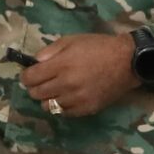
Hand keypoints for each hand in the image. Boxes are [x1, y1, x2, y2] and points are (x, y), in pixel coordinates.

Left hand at [23, 34, 142, 118]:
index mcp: (61, 65)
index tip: (28, 75)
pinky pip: (65, 113)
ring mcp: (77, 99)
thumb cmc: (98, 47)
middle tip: (40, 82)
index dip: (25, 77)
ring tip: (53, 90)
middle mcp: (67, 85)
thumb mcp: (72, 40)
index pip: (31, 78)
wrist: (127, 62)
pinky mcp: (88, 109)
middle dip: (34, 88)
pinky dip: (61, 106)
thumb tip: (34, 62)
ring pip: (48, 106)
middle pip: (37, 94)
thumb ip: (50, 51)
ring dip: (47, 98)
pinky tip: (66, 97)